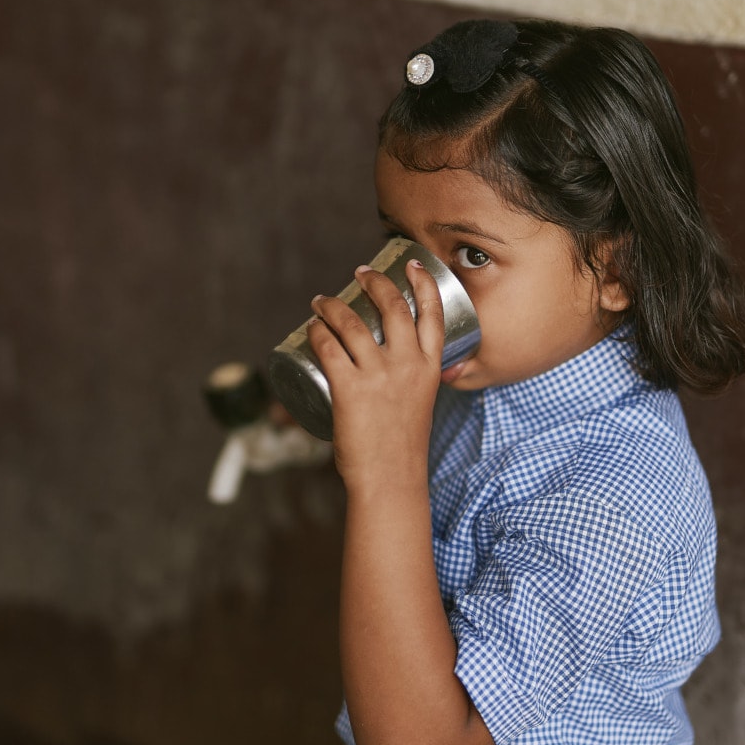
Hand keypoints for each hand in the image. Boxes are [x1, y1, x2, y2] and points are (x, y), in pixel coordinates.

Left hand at [308, 260, 445, 488]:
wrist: (390, 478)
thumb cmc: (401, 448)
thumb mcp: (419, 405)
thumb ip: (408, 382)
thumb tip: (384, 367)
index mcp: (430, 369)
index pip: (433, 314)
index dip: (423, 284)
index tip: (414, 265)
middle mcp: (407, 365)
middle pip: (393, 306)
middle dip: (374, 282)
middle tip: (359, 274)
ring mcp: (378, 375)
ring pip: (352, 322)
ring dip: (333, 305)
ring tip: (323, 301)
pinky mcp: (350, 388)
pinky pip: (328, 347)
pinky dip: (316, 332)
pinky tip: (310, 327)